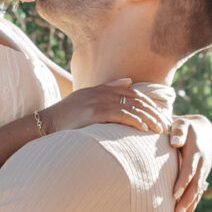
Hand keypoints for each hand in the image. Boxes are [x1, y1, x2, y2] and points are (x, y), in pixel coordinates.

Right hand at [42, 78, 171, 138]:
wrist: (46, 123)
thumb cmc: (66, 117)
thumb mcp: (87, 99)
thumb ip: (108, 89)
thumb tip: (128, 82)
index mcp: (102, 90)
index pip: (133, 94)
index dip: (149, 104)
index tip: (160, 116)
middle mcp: (102, 93)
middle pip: (136, 100)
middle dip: (153, 112)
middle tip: (165, 125)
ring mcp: (98, 102)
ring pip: (131, 108)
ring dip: (148, 119)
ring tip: (159, 130)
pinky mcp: (94, 113)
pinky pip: (119, 115)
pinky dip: (133, 121)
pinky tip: (143, 129)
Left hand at [168, 113, 211, 211]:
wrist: (203, 131)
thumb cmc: (186, 127)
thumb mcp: (182, 124)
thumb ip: (178, 131)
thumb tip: (174, 142)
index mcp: (197, 153)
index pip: (190, 170)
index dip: (182, 183)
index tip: (173, 195)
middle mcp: (202, 165)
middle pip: (195, 187)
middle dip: (185, 202)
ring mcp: (203, 174)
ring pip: (197, 194)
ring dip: (188, 209)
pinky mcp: (201, 180)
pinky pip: (196, 197)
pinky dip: (189, 209)